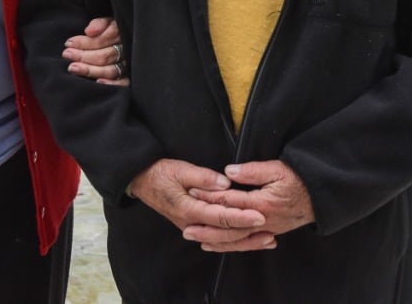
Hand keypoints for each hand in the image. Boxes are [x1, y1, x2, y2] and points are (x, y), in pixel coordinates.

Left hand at [62, 16, 128, 84]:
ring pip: (110, 70)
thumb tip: (89, 31)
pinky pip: (123, 83)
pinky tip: (98, 82)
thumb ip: (100, 24)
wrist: (131, 38)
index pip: (103, 40)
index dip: (84, 42)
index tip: (69, 43)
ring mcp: (128, 64)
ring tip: (73, 68)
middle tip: (67, 54)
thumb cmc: (112, 30)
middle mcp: (126, 50)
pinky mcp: (129, 77)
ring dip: (91, 70)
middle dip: (83, 55)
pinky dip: (112, 83)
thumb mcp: (108, 21)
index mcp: (121, 34)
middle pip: (104, 56)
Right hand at [128, 159, 273, 250]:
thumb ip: (202, 177)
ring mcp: (192, 227)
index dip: (241, 217)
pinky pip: (217, 238)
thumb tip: (225, 183)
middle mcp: (191, 223)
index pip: (220, 217)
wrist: (142, 181)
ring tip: (266, 240)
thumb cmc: (160, 173)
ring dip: (245, 241)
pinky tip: (248, 240)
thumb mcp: (179, 169)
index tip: (259, 215)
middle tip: (269, 229)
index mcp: (188, 209)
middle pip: (224, 234)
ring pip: (222, 240)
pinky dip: (234, 240)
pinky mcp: (195, 226)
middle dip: (248, 232)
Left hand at [186, 160, 314, 250]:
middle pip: (229, 226)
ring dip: (215, 240)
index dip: (209, 197)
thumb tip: (228, 172)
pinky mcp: (269, 232)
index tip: (192, 192)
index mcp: (261, 203)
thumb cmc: (298, 179)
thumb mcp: (277, 168)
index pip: (229, 202)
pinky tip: (219, 244)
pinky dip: (231, 245)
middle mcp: (262, 221)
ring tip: (197, 238)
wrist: (319, 196)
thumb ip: (252, 171)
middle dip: (206, 227)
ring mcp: (266, 229)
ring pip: (236, 240)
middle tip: (186, 227)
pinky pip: (246, 243)